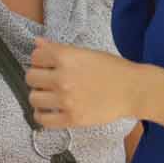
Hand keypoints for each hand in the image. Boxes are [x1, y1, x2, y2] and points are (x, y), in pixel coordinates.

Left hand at [26, 42, 141, 131]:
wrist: (133, 90)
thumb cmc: (113, 69)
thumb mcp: (86, 53)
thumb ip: (59, 49)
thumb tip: (37, 43)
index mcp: (66, 57)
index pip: (35, 57)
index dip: (40, 60)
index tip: (47, 65)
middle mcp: (63, 78)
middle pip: (30, 77)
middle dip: (38, 78)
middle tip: (48, 81)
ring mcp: (66, 100)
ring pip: (33, 98)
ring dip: (39, 96)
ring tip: (49, 96)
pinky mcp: (72, 118)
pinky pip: (43, 119)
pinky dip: (42, 115)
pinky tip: (48, 111)